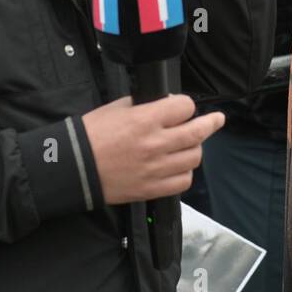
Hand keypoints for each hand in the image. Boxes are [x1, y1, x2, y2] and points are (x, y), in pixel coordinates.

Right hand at [82, 93, 223, 203]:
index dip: (185, 104)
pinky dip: (185, 172)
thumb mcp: (117, 108)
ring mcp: (155, 168)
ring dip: (195, 148)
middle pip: (198, 132)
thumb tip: (165, 104)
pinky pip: (183, 181)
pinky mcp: (152, 188)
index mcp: (145, 120)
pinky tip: (179, 166)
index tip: (183, 107)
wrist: (74, 168)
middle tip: (217, 120)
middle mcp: (155, 144)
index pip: (185, 107)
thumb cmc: (91, 136)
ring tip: (189, 144)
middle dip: (211, 122)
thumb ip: (145, 105)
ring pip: (194, 157)